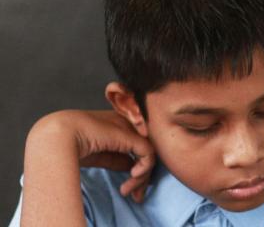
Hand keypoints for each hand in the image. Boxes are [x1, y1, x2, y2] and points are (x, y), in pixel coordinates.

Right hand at [28, 110, 155, 201]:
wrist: (59, 137)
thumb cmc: (72, 144)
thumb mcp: (99, 154)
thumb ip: (117, 158)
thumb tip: (133, 167)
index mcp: (118, 123)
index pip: (137, 146)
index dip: (138, 168)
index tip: (131, 188)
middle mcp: (128, 123)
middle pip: (144, 151)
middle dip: (143, 177)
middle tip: (136, 196)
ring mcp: (131, 127)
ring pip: (148, 154)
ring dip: (141, 177)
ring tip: (126, 190)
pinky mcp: (132, 135)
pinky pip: (148, 154)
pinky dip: (143, 169)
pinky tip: (131, 177)